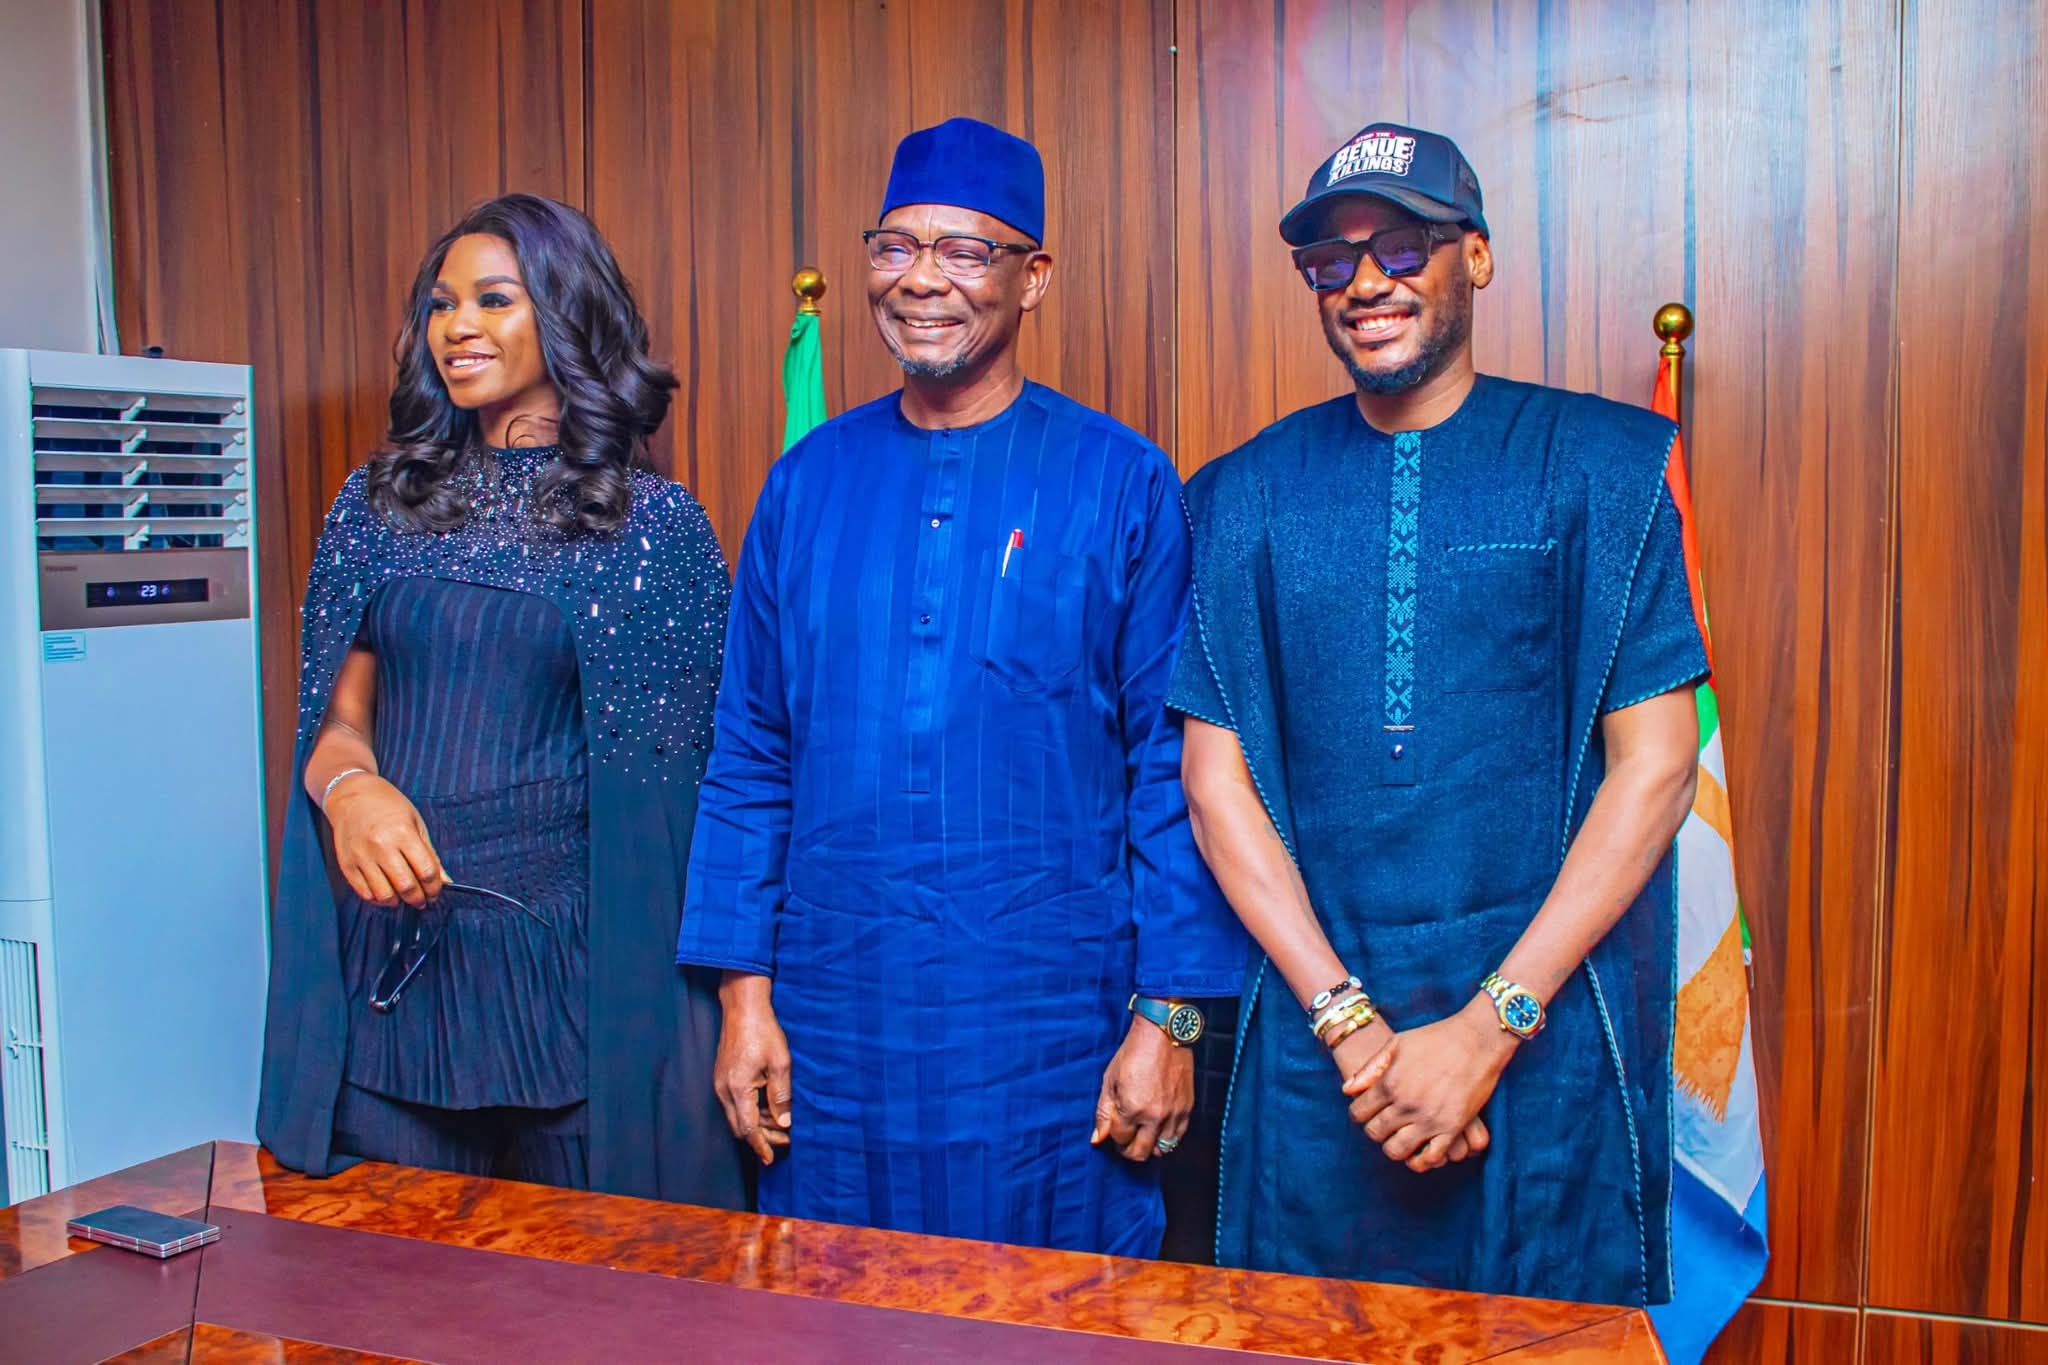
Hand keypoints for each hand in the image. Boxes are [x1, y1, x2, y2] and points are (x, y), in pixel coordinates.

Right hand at [324, 774, 444, 907]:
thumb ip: (430, 854)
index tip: (436, 892)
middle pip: (406, 886)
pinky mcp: (347, 865)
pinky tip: (386, 892)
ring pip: (384, 895)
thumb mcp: (416, 823)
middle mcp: (381, 846)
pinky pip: (364, 893)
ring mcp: (362, 857)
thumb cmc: (388, 806)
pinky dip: (378, 899)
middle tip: (423, 900)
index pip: (426, 871)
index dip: (435, 887)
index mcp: (403, 833)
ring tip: (404, 896)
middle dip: (419, 898)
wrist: (352, 796)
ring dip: (399, 901)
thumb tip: (445, 881)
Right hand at [713, 972, 792, 1164]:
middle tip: (784, 1142)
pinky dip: (751, 1111)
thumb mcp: (780, 1062)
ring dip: (757, 1124)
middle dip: (761, 1138)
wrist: (742, 1007)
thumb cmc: (763, 1031)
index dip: (761, 1146)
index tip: (772, 1159)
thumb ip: (781, 1095)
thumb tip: (784, 1122)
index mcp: (738, 1088)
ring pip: (737, 1116)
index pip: (748, 1128)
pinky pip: (735, 1104)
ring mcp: (720, 1083)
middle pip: (740, 1127)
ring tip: (781, 1125)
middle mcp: (723, 1090)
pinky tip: (768, 1109)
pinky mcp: (722, 1077)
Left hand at [1090, 1019, 1193, 1160]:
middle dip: (1128, 1150)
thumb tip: (1097, 1139)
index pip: (1120, 1139)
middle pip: (1140, 1153)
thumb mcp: (1110, 1080)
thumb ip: (1104, 1112)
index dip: (1113, 1136)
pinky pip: (1177, 1138)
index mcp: (1132, 1108)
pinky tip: (1158, 1129)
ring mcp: (1173, 1114)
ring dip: (1148, 1146)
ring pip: (1160, 1150)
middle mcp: (1154, 1116)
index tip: (1114, 1128)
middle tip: (1126, 1139)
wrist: (1164, 1034)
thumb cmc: (1133, 1053)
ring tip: (1142, 1133)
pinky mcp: (1187, 1109)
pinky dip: (1166, 1138)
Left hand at [1344, 997, 1512, 1171]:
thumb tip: (1348, 1090)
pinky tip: (1420, 1151)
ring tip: (1399, 1137)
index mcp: (1389, 1083)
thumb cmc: (1435, 1037)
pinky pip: (1430, 1157)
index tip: (1367, 1111)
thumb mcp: (1397, 1043)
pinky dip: (1421, 1160)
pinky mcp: (1452, 1127)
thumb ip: (1371, 1068)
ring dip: (1394, 1147)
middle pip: (1375, 1133)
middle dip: (1375, 1130)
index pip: (1358, 1113)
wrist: (1477, 1039)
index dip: (1359, 1113)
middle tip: (1383, 1124)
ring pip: (1397, 1150)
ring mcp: (1429, 1118)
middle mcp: (1405, 1105)